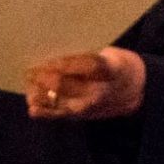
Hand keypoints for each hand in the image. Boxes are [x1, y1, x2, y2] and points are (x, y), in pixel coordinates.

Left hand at [25, 47, 145, 120]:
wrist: (134, 91)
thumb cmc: (116, 65)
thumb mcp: (110, 53)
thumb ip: (87, 54)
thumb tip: (59, 47)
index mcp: (108, 70)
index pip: (83, 66)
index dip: (62, 63)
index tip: (46, 58)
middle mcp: (97, 91)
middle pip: (66, 85)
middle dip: (44, 77)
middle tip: (30, 70)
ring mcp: (88, 106)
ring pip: (58, 101)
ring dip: (40, 93)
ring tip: (29, 85)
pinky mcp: (80, 116)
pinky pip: (59, 115)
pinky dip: (44, 112)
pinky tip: (32, 107)